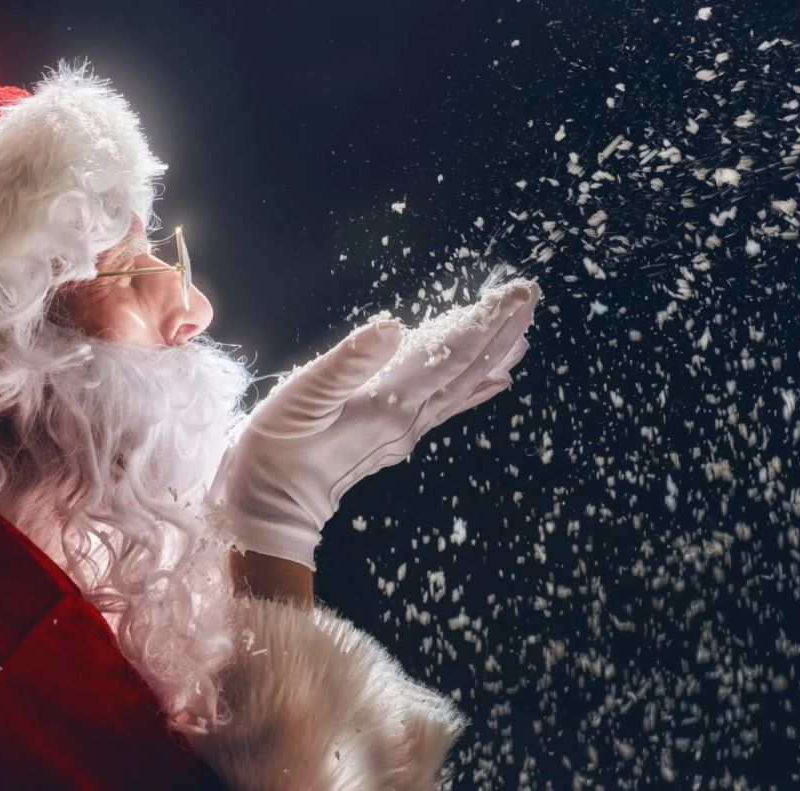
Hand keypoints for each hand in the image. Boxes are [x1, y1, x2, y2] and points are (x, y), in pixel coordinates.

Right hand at [209, 278, 540, 570]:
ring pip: (462, 388)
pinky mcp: (394, 440)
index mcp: (390, 403)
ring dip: (494, 356)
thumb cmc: (277, 450)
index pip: (451, 354)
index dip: (485, 321)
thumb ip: (349, 361)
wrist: (270, 508)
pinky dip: (475, 390)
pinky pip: (448, 408)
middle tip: (529, 295)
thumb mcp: (302, 397)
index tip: (515, 291)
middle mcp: (408, 420)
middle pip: (467, 370)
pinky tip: (493, 382)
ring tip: (523, 331)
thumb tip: (394, 326)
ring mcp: (404, 433)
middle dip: (501, 331)